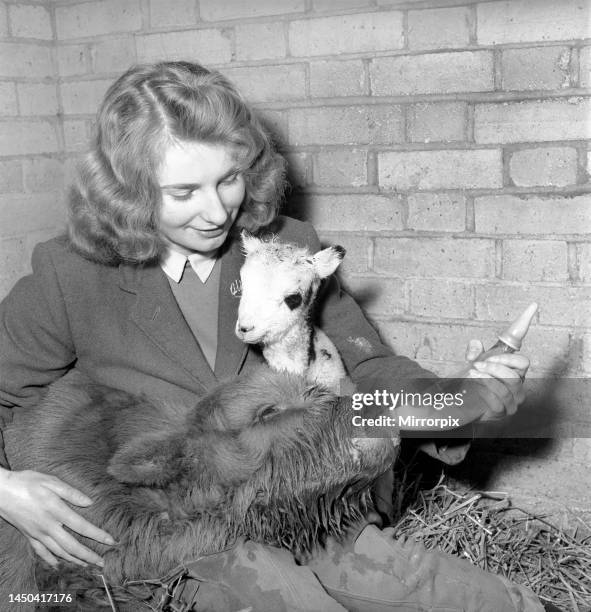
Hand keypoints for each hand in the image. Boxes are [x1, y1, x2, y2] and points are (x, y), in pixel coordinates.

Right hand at [0, 468, 114, 567]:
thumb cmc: (26, 482)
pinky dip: (51, 560)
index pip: (82, 527)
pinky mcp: (29, 535)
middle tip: (103, 563)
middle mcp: (48, 526)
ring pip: (58, 552)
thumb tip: (89, 502)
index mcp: (56, 511)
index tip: (111, 541)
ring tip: (87, 565)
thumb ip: (71, 493)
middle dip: (89, 556)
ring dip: (74, 560)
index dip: (98, 535)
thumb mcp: (50, 481)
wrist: (0, 492)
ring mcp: (37, 533)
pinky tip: (58, 565)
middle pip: (72, 546)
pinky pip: (41, 552)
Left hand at [464, 340, 529, 420]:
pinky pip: (496, 403)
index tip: (489, 357)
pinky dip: (483, 393)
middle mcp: (517, 388)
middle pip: (513, 377)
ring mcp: (511, 402)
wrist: (467, 401)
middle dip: (493, 369)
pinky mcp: (502, 413)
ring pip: (504, 391)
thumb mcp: (475, 361)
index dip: (507, 358)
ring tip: (471, 374)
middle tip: (476, 365)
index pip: (523, 362)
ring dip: (486, 380)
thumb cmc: (477, 379)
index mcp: (516, 372)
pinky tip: (474, 387)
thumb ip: (475, 351)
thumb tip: (476, 343)